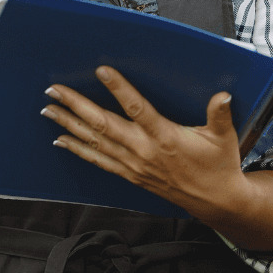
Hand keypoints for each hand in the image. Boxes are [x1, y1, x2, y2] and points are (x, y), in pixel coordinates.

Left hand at [40, 66, 250, 225]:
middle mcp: (144, 150)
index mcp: (165, 137)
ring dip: (69, 124)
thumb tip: (222, 95)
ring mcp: (134, 164)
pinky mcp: (130, 174)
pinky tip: (61, 139)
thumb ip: (220, 115)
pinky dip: (78, 149)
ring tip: (48, 110)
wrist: (216, 202)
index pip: (137, 108)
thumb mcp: (224, 138)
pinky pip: (98, 160)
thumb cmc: (219, 165)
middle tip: (54, 90)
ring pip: (95, 141)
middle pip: (103, 124)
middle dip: (76, 105)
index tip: (102, 71)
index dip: (119, 89)